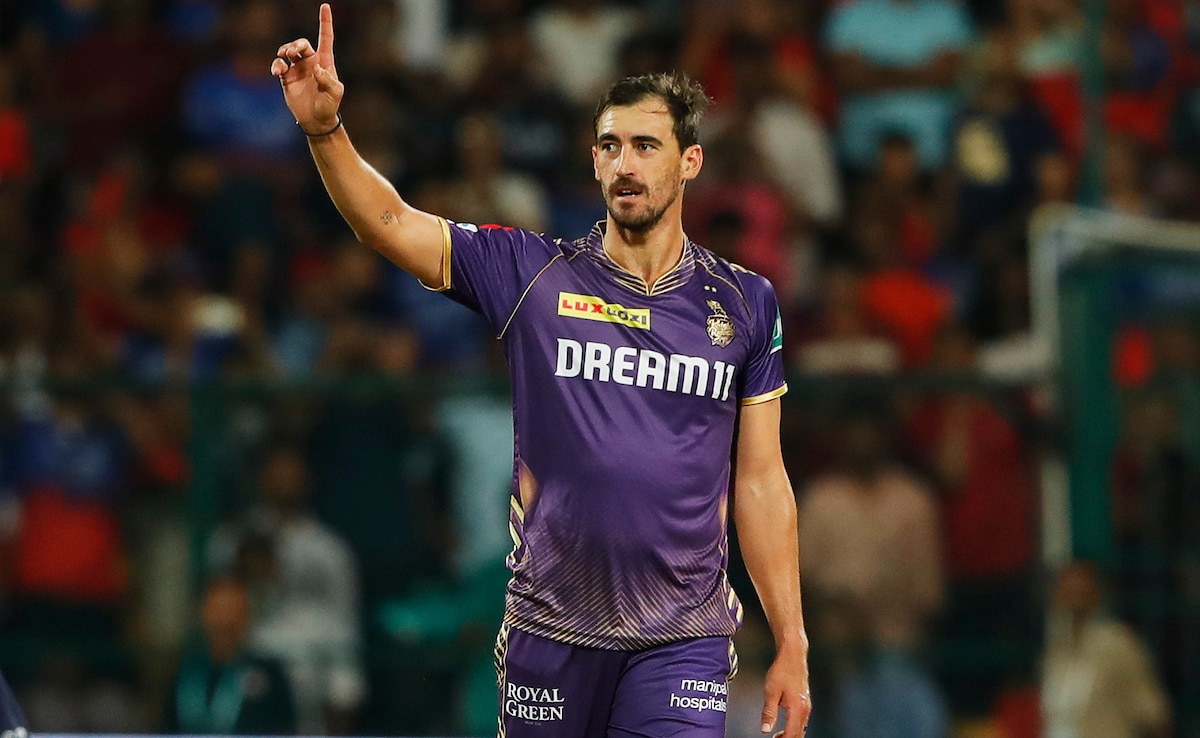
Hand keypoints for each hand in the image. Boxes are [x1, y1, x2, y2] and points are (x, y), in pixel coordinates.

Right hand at [270, 3, 342, 133]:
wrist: (316, 120)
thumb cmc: (329, 105)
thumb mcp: (335, 93)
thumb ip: (328, 80)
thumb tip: (315, 68)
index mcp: (324, 61)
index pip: (325, 37)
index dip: (325, 22)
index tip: (325, 6)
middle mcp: (310, 62)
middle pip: (302, 44)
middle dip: (296, 44)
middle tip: (293, 52)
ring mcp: (297, 69)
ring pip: (288, 51)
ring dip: (285, 50)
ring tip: (284, 58)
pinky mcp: (286, 78)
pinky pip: (279, 65)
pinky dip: (276, 64)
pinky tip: (278, 70)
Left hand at [761, 641, 810, 736]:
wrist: (793, 655)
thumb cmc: (782, 670)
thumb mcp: (770, 692)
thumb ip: (769, 712)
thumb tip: (765, 729)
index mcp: (797, 708)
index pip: (791, 733)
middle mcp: (805, 709)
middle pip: (799, 734)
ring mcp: (807, 705)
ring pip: (802, 728)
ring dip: (791, 734)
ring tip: (778, 736)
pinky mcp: (805, 702)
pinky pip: (802, 721)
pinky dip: (795, 727)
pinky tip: (785, 726)